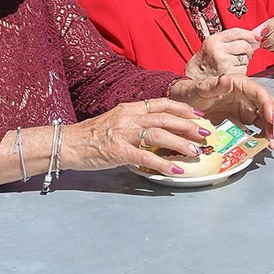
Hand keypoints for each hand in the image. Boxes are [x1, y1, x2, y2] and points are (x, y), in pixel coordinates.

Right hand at [63, 98, 209, 176]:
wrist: (67, 144)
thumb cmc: (91, 135)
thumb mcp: (116, 121)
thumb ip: (136, 122)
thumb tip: (159, 130)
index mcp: (130, 108)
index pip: (162, 103)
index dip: (183, 109)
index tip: (199, 116)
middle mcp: (129, 117)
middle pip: (166, 118)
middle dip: (189, 126)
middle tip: (206, 135)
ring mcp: (123, 133)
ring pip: (159, 134)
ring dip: (181, 144)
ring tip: (196, 153)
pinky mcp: (118, 151)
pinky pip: (146, 156)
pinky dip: (164, 163)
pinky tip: (177, 170)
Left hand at [171, 75, 273, 145]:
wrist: (184, 103)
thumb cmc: (192, 92)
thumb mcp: (200, 88)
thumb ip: (213, 85)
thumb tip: (226, 79)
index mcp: (240, 84)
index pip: (260, 93)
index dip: (268, 105)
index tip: (271, 119)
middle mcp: (247, 95)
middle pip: (267, 107)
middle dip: (272, 122)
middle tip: (272, 139)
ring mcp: (246, 108)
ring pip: (265, 118)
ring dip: (269, 131)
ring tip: (270, 145)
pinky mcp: (242, 119)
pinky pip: (256, 127)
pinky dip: (261, 136)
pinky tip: (261, 145)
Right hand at [187, 27, 258, 79]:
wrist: (193, 81)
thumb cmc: (203, 64)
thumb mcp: (211, 46)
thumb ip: (228, 41)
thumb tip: (251, 37)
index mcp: (213, 40)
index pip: (237, 32)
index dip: (249, 35)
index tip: (254, 38)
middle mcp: (218, 50)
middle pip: (245, 45)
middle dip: (248, 50)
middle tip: (243, 54)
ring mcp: (224, 62)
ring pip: (246, 58)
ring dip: (244, 62)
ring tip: (232, 64)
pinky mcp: (229, 74)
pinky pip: (244, 70)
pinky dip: (241, 72)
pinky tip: (232, 72)